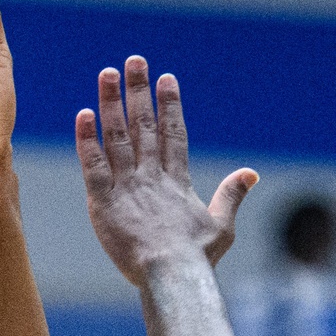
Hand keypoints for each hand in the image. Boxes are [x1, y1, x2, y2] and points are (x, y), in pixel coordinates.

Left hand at [76, 57, 256, 287]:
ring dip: (111, 103)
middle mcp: (151, 177)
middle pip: (144, 126)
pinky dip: (87, 141)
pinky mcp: (104, 202)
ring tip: (108, 73)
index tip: (166, 78)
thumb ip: (231, 195)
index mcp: (177, 181)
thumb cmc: (197, 258)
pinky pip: (93, 166)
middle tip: (134, 60)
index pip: (173, 134)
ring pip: (117, 137)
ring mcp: (127, 187)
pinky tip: (83, 114)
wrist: (171, 275)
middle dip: (139, 91)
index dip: (169, 104)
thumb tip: (251, 173)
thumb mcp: (221, 226)